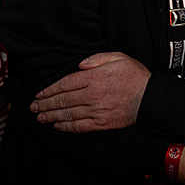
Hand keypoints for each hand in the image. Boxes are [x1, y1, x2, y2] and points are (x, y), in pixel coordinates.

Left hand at [31, 52, 149, 132]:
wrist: (151, 98)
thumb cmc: (135, 75)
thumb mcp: (118, 57)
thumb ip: (96, 59)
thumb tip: (79, 65)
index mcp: (94, 77)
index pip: (65, 84)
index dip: (49, 90)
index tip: (39, 94)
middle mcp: (92, 94)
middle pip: (63, 100)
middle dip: (45, 104)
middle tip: (33, 108)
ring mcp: (96, 110)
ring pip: (68, 114)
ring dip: (51, 116)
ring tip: (40, 117)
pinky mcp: (102, 123)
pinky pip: (80, 126)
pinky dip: (66, 127)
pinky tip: (58, 126)